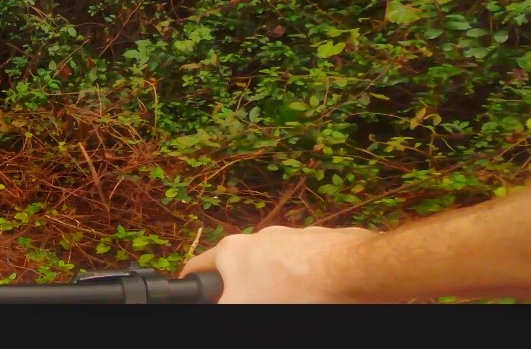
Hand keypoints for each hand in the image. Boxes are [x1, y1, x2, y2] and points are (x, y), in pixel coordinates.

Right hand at [181, 224, 379, 302]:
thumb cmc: (290, 287)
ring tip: (288, 301)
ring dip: (273, 284)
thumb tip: (214, 303)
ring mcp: (290, 238)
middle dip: (240, 288)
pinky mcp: (318, 244)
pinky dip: (302, 280)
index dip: (192, 283)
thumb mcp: (242, 304)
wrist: (350, 270)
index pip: (198, 265)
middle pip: (238, 267)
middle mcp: (257, 238)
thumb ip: (220, 305)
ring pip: (272, 266)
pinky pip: (302, 265)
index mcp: (231, 250)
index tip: (193, 292)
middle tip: (247, 303)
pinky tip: (313, 295)